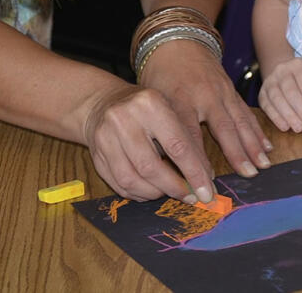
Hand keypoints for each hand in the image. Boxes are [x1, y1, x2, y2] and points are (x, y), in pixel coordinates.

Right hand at [80, 81, 216, 202]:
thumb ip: (187, 142)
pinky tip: (150, 191)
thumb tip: (205, 178)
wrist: (103, 103)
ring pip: (132, 180)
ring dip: (155, 193)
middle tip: (190, 198)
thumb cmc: (146, 110)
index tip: (207, 192)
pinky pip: (118, 184)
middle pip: (151, 167)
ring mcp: (105, 137)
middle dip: (174, 188)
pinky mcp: (95, 155)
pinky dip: (138, 194)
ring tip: (169, 192)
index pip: (177, 146)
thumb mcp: (169, 112)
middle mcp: (124, 119)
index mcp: (150, 104)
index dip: (194, 173)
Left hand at [139, 39, 272, 177]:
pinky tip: (266, 146)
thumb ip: (160, 128)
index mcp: (179, 100)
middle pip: (223, 129)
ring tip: (263, 165)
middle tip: (247, 176)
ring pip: (240, 120)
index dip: (197, 164)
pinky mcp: (231, 89)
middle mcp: (204, 95)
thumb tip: (165, 165)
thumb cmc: (159, 74)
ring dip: (253, 144)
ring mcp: (221, 91)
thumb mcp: (152, 99)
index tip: (205, 185)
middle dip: (236, 154)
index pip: (189, 138)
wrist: (177, 40)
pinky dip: (257, 130)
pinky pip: (246, 111)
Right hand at [257, 56, 301, 132]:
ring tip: (299, 128)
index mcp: (299, 65)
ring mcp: (269, 81)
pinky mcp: (262, 93)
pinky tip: (285, 127)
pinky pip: (266, 105)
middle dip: (301, 111)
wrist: (284, 76)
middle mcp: (282, 70)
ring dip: (289, 116)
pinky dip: (276, 117)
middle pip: (290, 91)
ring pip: (277, 98)